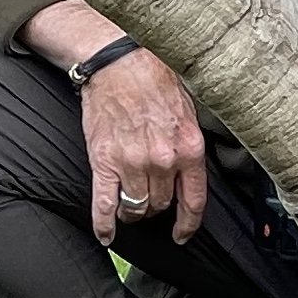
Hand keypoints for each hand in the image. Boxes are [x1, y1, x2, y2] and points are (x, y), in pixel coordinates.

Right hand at [26, 0, 208, 243]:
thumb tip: (192, 169)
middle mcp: (163, 160)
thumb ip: (190, 143)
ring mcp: (132, 164)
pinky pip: (104, 204)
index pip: (194, 201)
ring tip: (128, 207)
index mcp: (188, 148)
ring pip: (136, 207)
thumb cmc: (153, 78)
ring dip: (132, 212)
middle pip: (161, 204)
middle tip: (149, 201)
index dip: (188, 223)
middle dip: (156, 208)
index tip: (181, 234)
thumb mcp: (188, 108)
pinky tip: (105, 235)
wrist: (117, 62)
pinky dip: (104, 225)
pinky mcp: (104, 162)